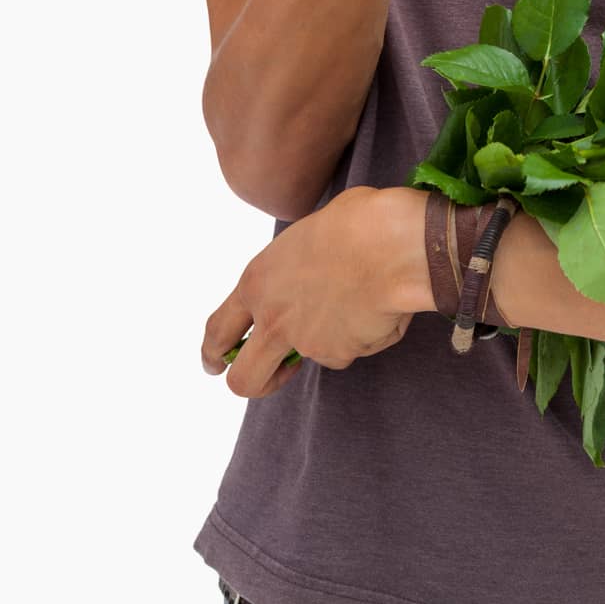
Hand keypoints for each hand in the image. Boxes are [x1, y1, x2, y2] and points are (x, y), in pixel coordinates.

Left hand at [200, 186, 433, 398]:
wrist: (393, 243)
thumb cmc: (355, 221)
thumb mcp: (305, 236)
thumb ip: (294, 268)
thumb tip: (309, 276)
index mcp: (257, 282)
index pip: (217, 330)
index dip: (211, 352)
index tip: (214, 363)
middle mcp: (273, 318)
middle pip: (242, 380)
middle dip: (254, 382)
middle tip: (270, 375)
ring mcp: (305, 342)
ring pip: (301, 366)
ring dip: (320, 349)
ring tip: (347, 314)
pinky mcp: (339, 354)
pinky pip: (346, 351)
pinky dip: (359, 336)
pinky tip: (376, 306)